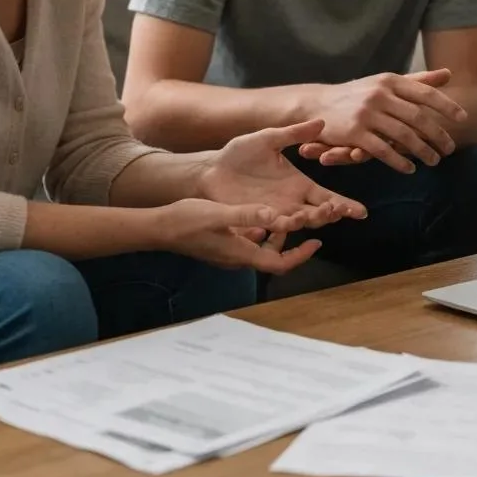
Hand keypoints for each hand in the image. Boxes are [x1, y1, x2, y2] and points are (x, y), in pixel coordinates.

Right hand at [152, 199, 322, 273]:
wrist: (160, 228)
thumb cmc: (186, 221)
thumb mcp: (219, 214)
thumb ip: (246, 215)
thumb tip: (275, 216)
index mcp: (241, 253)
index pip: (278, 263)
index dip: (300, 255)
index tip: (317, 242)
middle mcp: (239, 257)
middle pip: (274, 256)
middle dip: (293, 241)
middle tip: (308, 221)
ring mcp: (230, 252)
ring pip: (263, 247)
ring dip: (277, 233)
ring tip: (290, 214)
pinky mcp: (224, 244)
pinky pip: (250, 241)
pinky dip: (262, 230)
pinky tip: (263, 213)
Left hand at [196, 119, 367, 225]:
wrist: (210, 169)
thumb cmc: (239, 153)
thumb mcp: (268, 139)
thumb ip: (294, 134)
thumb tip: (321, 121)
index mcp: (299, 184)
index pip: (328, 197)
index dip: (345, 205)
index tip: (360, 212)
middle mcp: (292, 203)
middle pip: (318, 214)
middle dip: (329, 214)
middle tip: (334, 209)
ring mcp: (275, 214)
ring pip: (298, 224)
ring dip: (306, 221)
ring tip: (309, 214)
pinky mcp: (257, 221)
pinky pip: (272, 230)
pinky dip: (278, 228)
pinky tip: (280, 223)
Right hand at [298, 69, 464, 173]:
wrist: (316, 104)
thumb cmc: (357, 94)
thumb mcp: (386, 83)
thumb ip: (417, 81)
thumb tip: (449, 74)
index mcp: (390, 81)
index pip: (424, 93)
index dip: (446, 106)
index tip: (462, 118)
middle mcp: (379, 95)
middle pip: (417, 117)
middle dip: (437, 134)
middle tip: (450, 148)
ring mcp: (366, 113)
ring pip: (403, 135)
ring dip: (422, 150)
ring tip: (434, 161)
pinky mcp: (354, 133)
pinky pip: (383, 150)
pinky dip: (399, 161)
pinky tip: (410, 169)